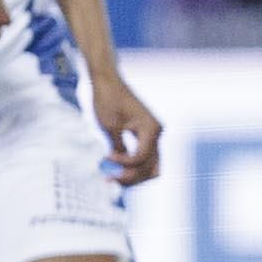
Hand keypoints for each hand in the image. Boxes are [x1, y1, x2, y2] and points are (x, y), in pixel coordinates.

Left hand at [90, 68, 164, 186]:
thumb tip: (117, 171)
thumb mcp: (110, 127)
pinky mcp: (143, 137)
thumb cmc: (107, 100)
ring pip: (150, 166)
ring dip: (133, 175)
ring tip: (112, 178)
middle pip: (152, 168)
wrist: (106, 82)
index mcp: (151, 129)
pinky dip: (130, 167)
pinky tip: (114, 169)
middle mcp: (156, 133)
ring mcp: (151, 136)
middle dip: (132, 177)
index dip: (123, 164)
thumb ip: (118, 150)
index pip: (141, 159)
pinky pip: (142, 158)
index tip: (105, 158)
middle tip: (110, 179)